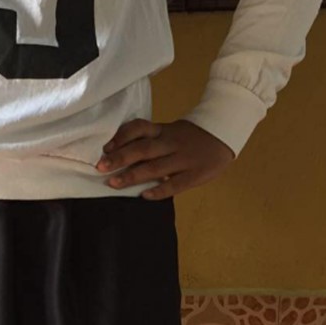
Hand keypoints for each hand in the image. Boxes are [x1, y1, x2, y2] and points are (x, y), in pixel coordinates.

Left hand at [96, 118, 235, 198]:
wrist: (225, 133)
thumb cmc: (191, 136)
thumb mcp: (171, 131)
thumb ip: (151, 140)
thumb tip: (119, 153)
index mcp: (164, 130)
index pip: (139, 128)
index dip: (121, 137)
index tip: (105, 148)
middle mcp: (171, 143)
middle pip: (143, 149)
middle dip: (120, 158)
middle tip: (100, 168)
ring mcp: (184, 159)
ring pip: (155, 167)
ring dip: (133, 176)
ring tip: (114, 183)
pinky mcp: (196, 174)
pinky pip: (176, 184)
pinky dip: (159, 190)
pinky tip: (144, 196)